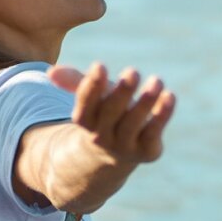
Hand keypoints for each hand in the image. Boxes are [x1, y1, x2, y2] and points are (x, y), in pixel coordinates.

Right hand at [50, 62, 176, 164]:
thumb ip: (75, 82)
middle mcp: (102, 137)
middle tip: (133, 71)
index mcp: (85, 122)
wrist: (114, 155)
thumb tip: (52, 71)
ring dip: (145, 102)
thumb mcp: (91, 98)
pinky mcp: (147, 151)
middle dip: (122, 93)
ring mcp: (125, 146)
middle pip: (111, 114)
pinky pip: (154, 133)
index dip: (91, 87)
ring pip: (133, 124)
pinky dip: (162, 116)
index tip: (100, 65)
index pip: (85, 106)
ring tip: (157, 80)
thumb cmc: (103, 115)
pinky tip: (169, 96)